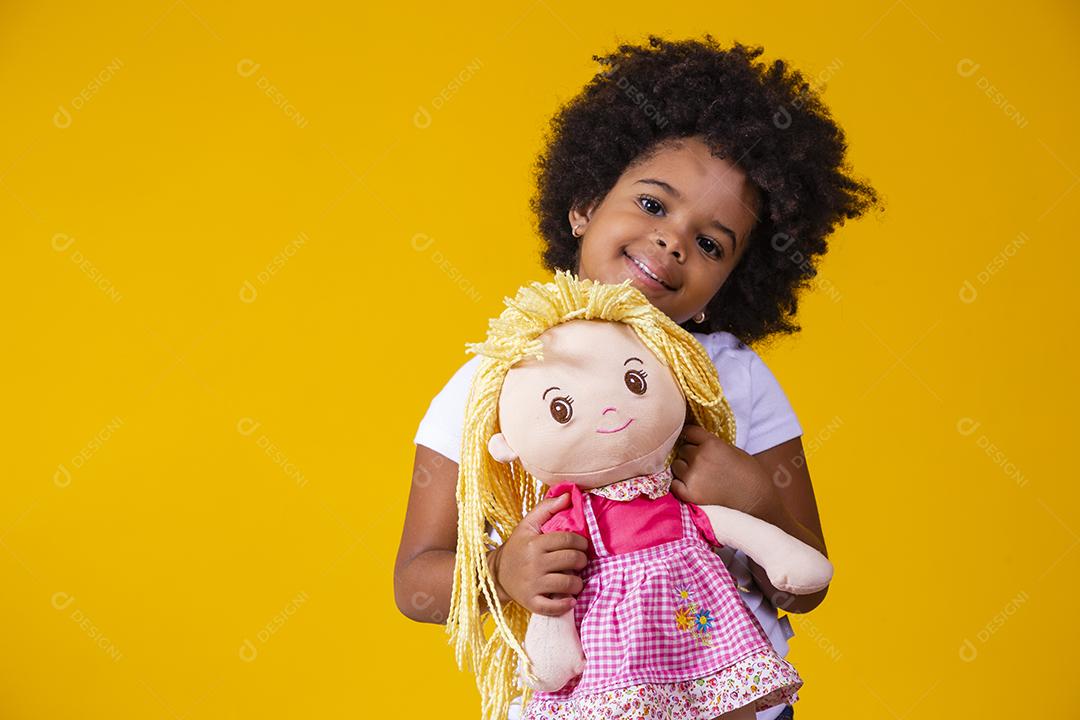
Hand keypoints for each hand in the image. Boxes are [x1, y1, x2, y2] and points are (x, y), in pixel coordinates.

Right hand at [490, 494, 588, 616]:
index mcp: (534, 543)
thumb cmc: (518, 547)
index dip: (581, 542)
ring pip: (568, 583)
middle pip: (571, 560)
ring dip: (578, 582)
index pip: (568, 539)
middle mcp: (534, 563)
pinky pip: (554, 607)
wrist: (496, 573)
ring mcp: (532, 584)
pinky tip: (569, 599)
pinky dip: (565, 604)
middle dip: (582, 560)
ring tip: (575, 579)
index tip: (581, 545)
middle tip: (579, 561)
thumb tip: (569, 495)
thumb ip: (547, 508)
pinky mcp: (531, 602)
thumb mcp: (527, 524)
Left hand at [670, 421, 775, 514]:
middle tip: (703, 465)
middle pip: (682, 450)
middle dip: (690, 455)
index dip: (691, 437)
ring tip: (700, 477)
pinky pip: (674, 484)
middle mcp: (699, 457)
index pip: (689, 432)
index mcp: (711, 443)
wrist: (757, 501)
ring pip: (676, 466)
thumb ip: (711, 445)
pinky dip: (680, 485)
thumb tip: (695, 442)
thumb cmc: (748, 474)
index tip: (694, 442)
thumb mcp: (731, 450)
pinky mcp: (688, 494)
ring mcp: (692, 476)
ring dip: (684, 469)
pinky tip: (692, 487)